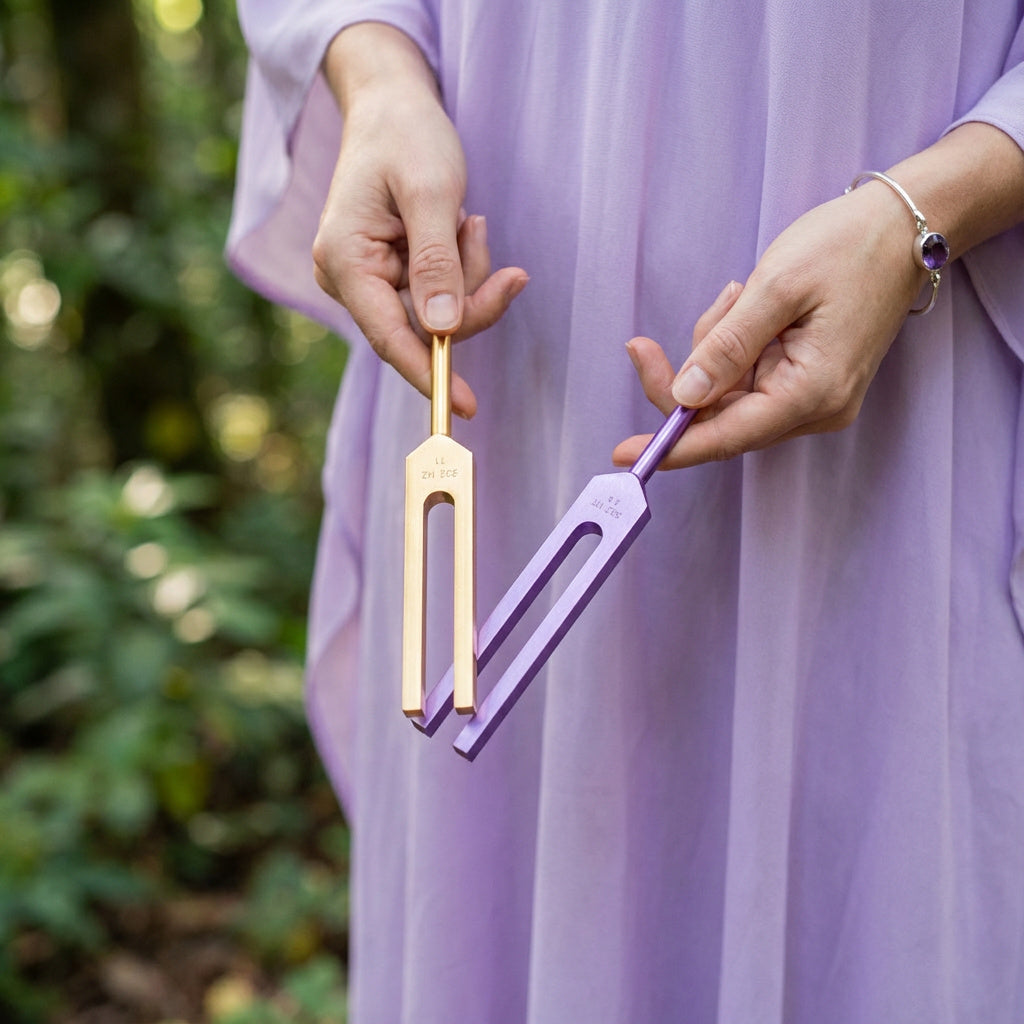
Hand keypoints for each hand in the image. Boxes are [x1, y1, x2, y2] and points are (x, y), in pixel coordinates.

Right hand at [312, 24, 527, 417]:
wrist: (393, 106)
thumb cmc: (406, 137)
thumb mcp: (430, 192)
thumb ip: (437, 261)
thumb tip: (442, 328)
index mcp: (344, 261)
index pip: (390, 337)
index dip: (430, 373)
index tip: (466, 404)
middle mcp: (349, 279)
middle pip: (423, 328)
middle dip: (469, 297)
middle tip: (495, 249)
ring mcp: (370, 280)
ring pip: (439, 313)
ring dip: (468, 272)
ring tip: (467, 217)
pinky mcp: (392, 276)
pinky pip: (441, 295)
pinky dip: (462, 266)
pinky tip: (460, 224)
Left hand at [613, 184, 923, 468]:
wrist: (906, 226)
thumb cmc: (849, 246)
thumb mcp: (778, 286)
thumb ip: (727, 345)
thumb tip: (685, 397)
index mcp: (812, 392)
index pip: (726, 437)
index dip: (672, 446)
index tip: (625, 453)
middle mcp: (815, 408)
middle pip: (720, 418)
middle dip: (683, 377)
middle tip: (641, 344)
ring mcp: (813, 398)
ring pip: (728, 396)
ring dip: (713, 350)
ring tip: (739, 294)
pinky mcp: (807, 382)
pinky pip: (746, 379)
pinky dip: (731, 346)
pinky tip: (746, 304)